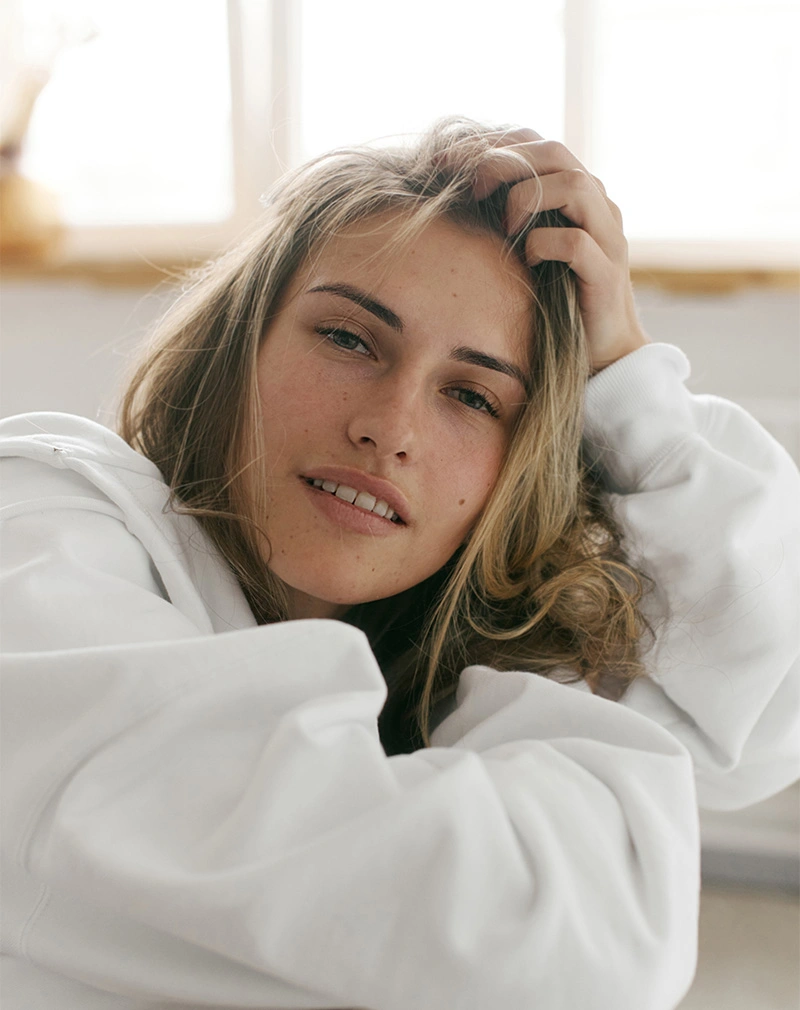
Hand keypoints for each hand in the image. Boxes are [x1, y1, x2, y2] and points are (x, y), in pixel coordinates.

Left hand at [456, 128, 650, 374]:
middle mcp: (598, 205)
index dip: (489, 144)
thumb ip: (504, 216)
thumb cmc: (554, 300)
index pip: (534, 143)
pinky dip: (543, 245)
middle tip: (471, 188)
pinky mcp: (607, 274)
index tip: (445, 160)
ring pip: (573, 185)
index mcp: (575, 193)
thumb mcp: (524, 249)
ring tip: (503, 228)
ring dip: (527, 199)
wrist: (601, 354)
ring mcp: (608, 237)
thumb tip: (451, 192)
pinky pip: (576, 242)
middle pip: (554, 152)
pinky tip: (525, 261)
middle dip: (504, 162)